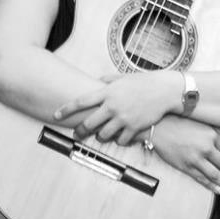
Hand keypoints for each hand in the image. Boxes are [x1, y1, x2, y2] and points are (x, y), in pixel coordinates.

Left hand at [53, 71, 180, 145]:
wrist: (164, 91)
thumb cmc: (143, 82)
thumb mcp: (123, 78)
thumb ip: (108, 80)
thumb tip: (97, 81)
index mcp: (107, 92)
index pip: (81, 101)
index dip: (66, 109)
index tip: (55, 114)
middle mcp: (112, 106)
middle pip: (88, 123)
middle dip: (80, 131)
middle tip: (76, 134)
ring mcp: (123, 118)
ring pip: (103, 135)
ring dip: (100, 136)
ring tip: (102, 134)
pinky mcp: (134, 128)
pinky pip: (120, 140)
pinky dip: (118, 140)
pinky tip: (119, 137)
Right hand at [152, 115, 219, 194]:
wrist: (158, 128)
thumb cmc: (175, 122)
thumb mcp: (198, 122)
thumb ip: (215, 130)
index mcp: (210, 134)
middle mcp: (206, 147)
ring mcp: (197, 158)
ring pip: (215, 174)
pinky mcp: (187, 167)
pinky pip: (203, 179)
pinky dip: (212, 186)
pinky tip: (218, 189)